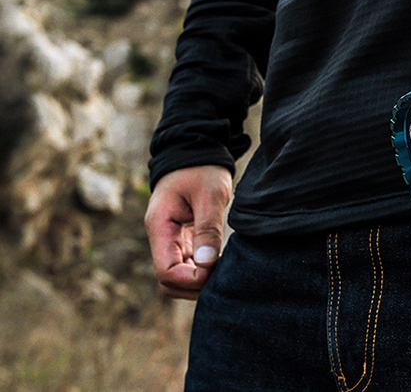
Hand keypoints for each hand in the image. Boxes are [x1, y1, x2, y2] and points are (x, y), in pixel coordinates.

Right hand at [144, 165, 232, 299]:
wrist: (196, 152)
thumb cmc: (202, 169)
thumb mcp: (209, 194)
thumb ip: (207, 228)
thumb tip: (206, 263)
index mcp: (160, 226)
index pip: (166, 270)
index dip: (189, 279)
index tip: (214, 273)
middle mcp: (160, 236)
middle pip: (168, 280)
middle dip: (193, 286)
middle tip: (222, 278)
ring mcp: (170, 239)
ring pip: (177, 275)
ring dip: (198, 280)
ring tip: (224, 272)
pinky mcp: (181, 238)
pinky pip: (186, 263)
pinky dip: (202, 270)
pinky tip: (221, 264)